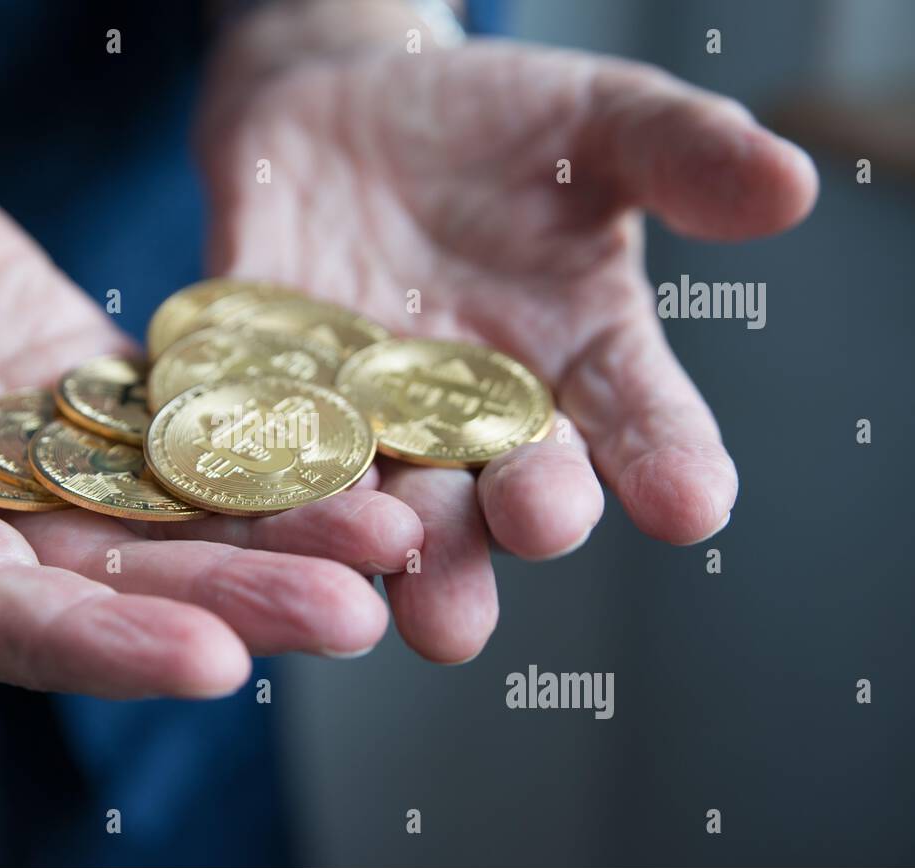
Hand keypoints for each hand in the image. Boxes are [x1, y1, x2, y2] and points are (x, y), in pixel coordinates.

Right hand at [0, 69, 422, 697]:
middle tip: (354, 614)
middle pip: (112, 588)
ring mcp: (42, 470)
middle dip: (231, 603)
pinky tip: (363, 451)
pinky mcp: (96, 407)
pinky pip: (193, 440)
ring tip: (395, 538)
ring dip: (283, 538)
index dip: (91, 643)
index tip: (207, 660)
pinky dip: (271, 451)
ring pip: (173, 524)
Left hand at [200, 35, 816, 661]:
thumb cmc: (498, 125)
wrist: (350, 104)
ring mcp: (366, 414)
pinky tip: (264, 499)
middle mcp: (474, 415)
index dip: (667, 463)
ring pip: (385, 496)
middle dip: (523, 512)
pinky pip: (262, 436)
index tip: (690, 503)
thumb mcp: (598, 120)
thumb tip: (786, 183)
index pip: (638, 424)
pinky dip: (263, 470)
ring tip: (405, 583)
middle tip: (540, 527)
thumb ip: (678, 154)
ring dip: (393, 541)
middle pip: (506, 488)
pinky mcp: (266, 389)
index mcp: (576, 364)